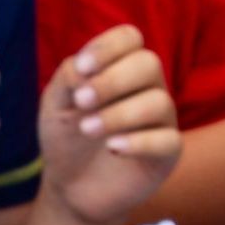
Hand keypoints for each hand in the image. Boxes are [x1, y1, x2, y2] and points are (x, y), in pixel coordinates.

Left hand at [39, 25, 180, 224]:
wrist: (70, 186)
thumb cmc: (64, 136)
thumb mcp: (55, 104)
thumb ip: (67, 78)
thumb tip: (84, 68)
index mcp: (118, 68)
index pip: (129, 37)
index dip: (108, 47)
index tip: (82, 67)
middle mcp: (146, 88)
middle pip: (148, 63)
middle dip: (112, 80)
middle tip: (81, 101)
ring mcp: (161, 120)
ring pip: (158, 101)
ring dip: (119, 114)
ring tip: (87, 129)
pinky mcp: (169, 153)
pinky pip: (169, 139)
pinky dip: (139, 141)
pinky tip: (112, 148)